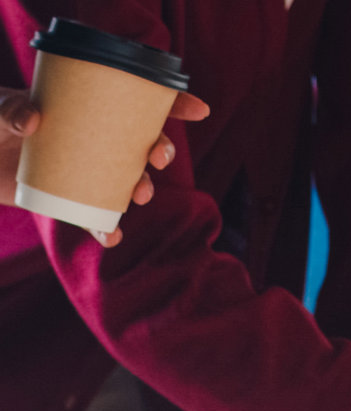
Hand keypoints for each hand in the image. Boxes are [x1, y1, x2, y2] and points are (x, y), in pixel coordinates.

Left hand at [0, 87, 208, 245]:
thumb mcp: (0, 109)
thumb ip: (13, 110)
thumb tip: (34, 121)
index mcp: (92, 109)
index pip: (139, 102)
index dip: (174, 104)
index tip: (198, 110)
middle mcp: (97, 140)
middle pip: (143, 143)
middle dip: (162, 151)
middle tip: (158, 158)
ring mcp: (87, 170)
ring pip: (128, 181)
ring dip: (143, 189)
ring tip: (139, 196)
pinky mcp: (71, 198)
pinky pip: (97, 217)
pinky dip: (106, 228)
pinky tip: (111, 235)